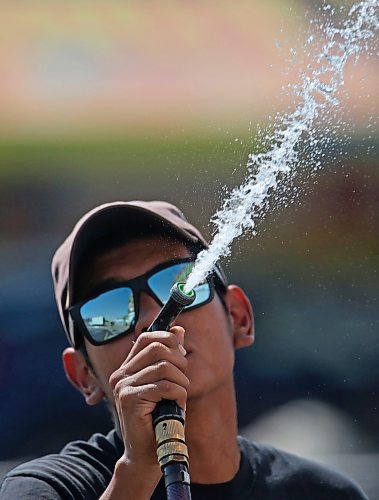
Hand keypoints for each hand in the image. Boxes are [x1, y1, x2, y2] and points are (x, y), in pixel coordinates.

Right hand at [109, 326, 188, 467]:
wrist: (147, 454)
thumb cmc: (159, 418)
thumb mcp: (168, 383)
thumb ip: (171, 357)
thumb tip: (179, 330)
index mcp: (128, 368)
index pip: (147, 338)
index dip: (168, 340)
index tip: (180, 356)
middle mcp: (121, 374)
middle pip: (158, 347)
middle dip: (179, 361)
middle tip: (182, 380)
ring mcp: (123, 386)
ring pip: (164, 367)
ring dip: (181, 382)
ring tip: (179, 397)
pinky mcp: (129, 399)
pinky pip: (164, 386)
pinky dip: (178, 394)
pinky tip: (175, 405)